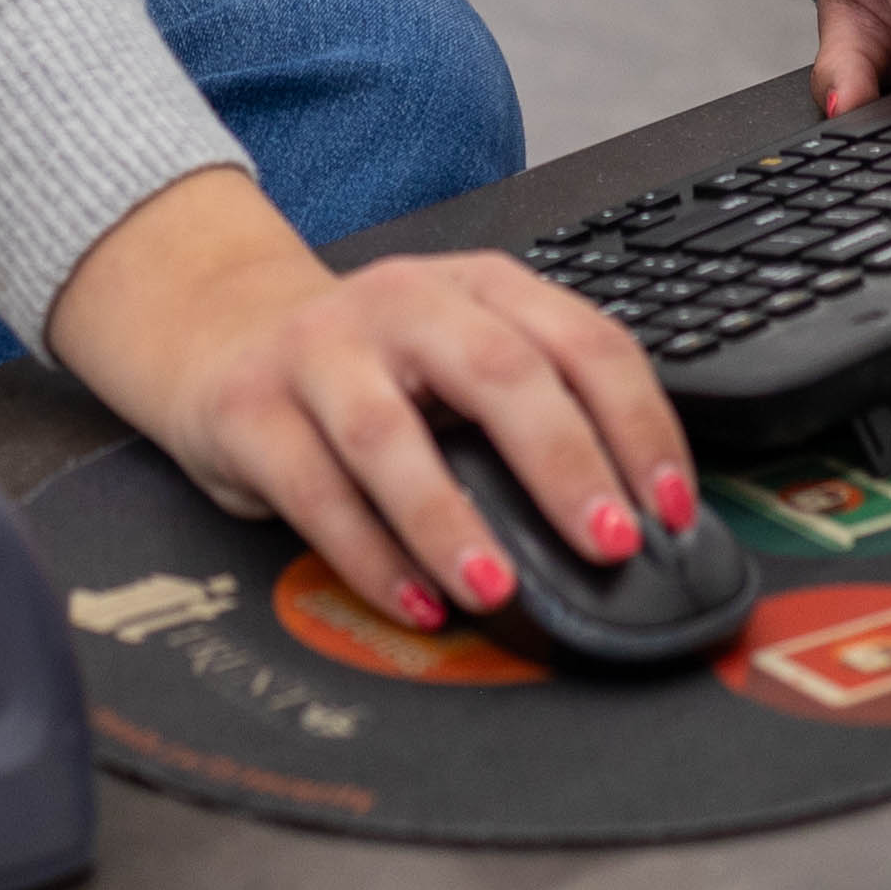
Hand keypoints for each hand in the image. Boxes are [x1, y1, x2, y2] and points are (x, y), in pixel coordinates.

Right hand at [44, 168, 698, 635]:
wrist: (219, 330)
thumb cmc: (369, 364)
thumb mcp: (458, 353)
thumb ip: (535, 410)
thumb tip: (635, 522)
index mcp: (477, 287)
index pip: (581, 340)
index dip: (638, 425)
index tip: (671, 508)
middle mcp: (403, 303)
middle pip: (495, 372)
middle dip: (562, 463)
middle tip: (608, 544)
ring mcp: (319, 350)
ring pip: (388, 434)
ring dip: (450, 519)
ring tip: (496, 588)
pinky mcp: (249, 408)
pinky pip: (312, 489)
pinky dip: (369, 556)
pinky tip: (415, 602)